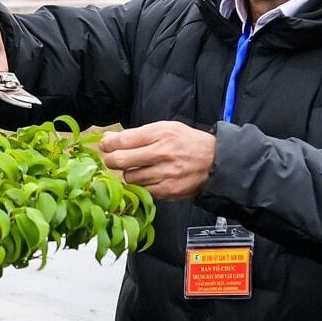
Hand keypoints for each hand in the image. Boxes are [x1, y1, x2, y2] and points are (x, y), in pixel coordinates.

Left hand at [97, 121, 216, 200]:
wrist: (216, 163)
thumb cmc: (188, 143)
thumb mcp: (166, 129)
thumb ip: (137, 134)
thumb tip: (109, 139)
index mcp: (161, 134)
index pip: (123, 140)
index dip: (108, 144)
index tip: (105, 146)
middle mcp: (162, 154)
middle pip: (121, 161)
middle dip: (112, 160)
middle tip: (114, 160)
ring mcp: (165, 174)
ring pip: (129, 178)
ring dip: (128, 174)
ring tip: (138, 168)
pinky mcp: (168, 191)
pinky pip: (142, 190)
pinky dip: (141, 185)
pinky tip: (149, 178)